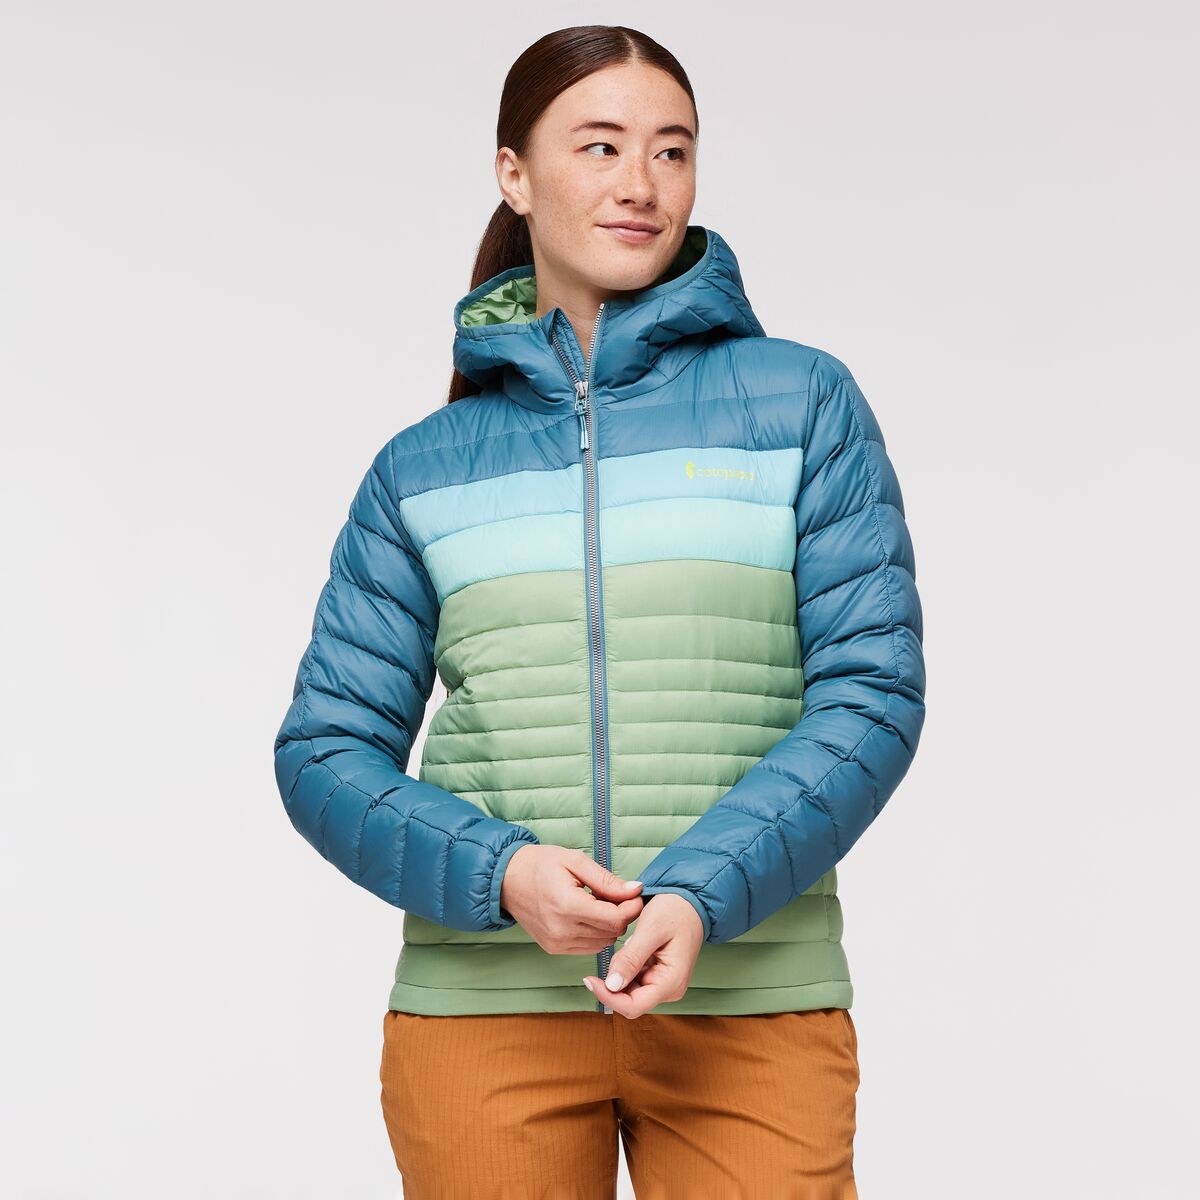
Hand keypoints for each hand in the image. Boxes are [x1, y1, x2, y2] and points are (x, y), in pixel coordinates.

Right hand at [499, 844, 644, 953]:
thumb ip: (606, 880)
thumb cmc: (540, 865)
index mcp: (568, 906)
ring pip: (603, 943)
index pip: (616, 919)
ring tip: (598, 903)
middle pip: (612, 933)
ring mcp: (556, 943)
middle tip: (615, 895)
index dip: (631, 907)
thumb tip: (635, 890)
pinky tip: (587, 915)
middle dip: (622, 915)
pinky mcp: (553, 948)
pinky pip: (588, 948)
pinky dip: (596, 933)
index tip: (633, 894)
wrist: (506, 879)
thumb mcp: (575, 861)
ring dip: (609, 925)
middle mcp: (562, 930)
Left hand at [583, 893, 703, 1016]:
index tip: (590, 980)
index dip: (609, 997)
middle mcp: (669, 989)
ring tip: (629, 945)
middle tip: (612, 953)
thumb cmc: (676, 911)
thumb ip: (632, 958)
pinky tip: (632, 947)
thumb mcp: (651, 929)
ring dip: (620, 971)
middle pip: (629, 1000)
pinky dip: (626, 965)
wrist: (690, 901)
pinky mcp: (657, 976)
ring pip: (628, 989)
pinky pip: (633, 978)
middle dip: (613, 981)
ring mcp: (663, 984)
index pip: (634, 1006)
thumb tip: (612, 985)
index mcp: (671, 982)